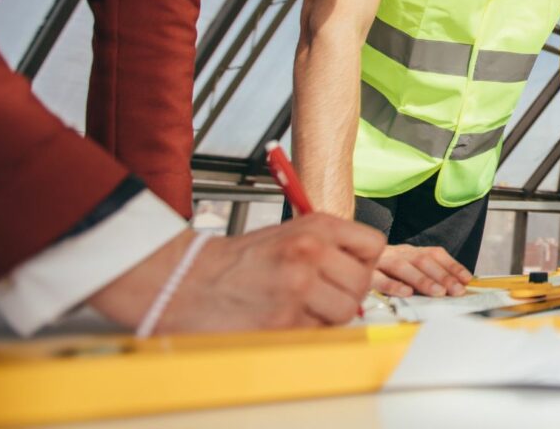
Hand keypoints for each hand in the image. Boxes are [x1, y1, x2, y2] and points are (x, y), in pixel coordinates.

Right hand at [90, 214, 384, 332]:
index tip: (349, 270)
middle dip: (345, 294)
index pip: (373, 244)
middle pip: (362, 283)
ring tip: (298, 306)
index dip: (364, 262)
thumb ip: (329, 248)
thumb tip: (361, 273)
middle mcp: (310, 251)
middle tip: (320, 295)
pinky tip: (280, 317)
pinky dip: (303, 330)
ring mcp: (298, 286)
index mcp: (315, 227)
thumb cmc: (236, 262)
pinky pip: (317, 332)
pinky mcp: (285, 320)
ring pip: (344, 312)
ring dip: (326, 316)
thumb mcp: (289, 235)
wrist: (186, 281)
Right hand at [372, 244, 472, 297]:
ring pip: (403, 267)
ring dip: (422, 280)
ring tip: (438, 293)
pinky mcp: (365, 273)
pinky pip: (378, 278)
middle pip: (422, 260)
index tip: (467, 279)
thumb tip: (459, 285)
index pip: (435, 254)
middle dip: (442, 275)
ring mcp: (381, 262)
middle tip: (456, 290)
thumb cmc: (385, 270)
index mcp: (411, 251)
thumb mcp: (407, 267)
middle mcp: (398, 253)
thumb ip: (428, 274)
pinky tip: (405, 293)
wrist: (348, 256)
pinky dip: (392, 285)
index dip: (452, 266)